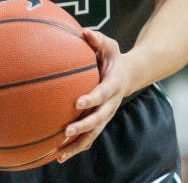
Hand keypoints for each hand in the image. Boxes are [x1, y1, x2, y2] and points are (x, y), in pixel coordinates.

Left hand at [57, 29, 129, 162]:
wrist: (130, 74)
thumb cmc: (113, 57)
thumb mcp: (110, 45)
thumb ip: (98, 39)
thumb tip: (85, 31)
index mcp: (113, 85)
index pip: (103, 93)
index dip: (92, 98)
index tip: (77, 102)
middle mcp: (111, 103)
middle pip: (98, 119)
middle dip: (83, 126)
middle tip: (66, 131)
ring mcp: (106, 115)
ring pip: (93, 134)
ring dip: (77, 145)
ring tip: (59, 154)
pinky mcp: (100, 122)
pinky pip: (88, 138)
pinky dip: (75, 148)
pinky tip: (58, 156)